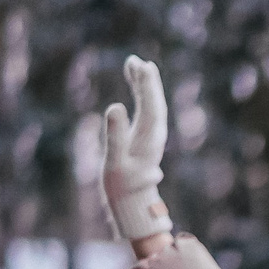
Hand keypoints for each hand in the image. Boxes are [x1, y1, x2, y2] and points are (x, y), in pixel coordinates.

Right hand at [100, 55, 173, 249]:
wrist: (132, 206)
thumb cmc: (121, 187)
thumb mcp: (114, 161)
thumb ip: (115, 134)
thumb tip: (115, 106)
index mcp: (149, 139)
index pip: (151, 106)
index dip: (147, 85)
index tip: (142, 65)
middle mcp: (154, 136)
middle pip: (154, 103)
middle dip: (147, 81)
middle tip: (138, 61)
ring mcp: (151, 138)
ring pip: (152, 106)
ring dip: (145, 87)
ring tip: (135, 66)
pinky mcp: (145, 140)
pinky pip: (146, 113)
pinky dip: (141, 98)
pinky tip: (134, 88)